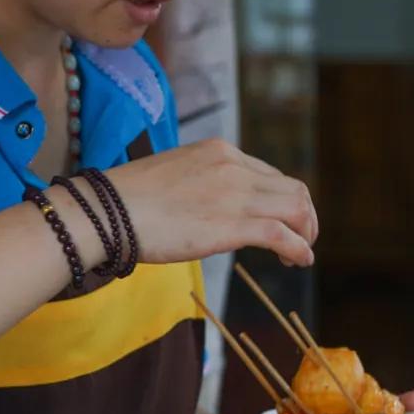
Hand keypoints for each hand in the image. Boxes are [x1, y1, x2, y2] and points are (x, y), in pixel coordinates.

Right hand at [105, 139, 317, 266]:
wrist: (107, 210)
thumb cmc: (128, 200)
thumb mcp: (174, 177)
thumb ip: (202, 186)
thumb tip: (212, 211)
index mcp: (220, 152)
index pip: (270, 174)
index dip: (283, 201)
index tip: (281, 222)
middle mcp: (234, 167)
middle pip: (292, 189)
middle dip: (304, 216)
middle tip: (300, 239)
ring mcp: (235, 194)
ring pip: (295, 209)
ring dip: (306, 233)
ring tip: (302, 254)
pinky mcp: (232, 224)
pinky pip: (282, 235)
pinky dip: (299, 249)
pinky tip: (299, 262)